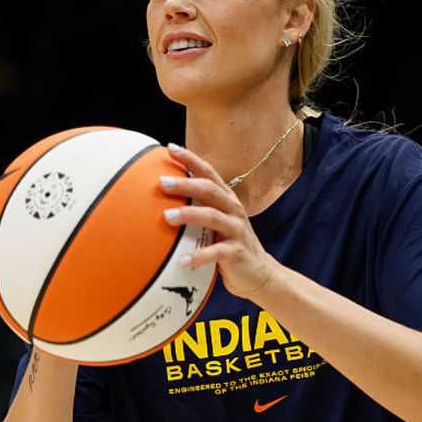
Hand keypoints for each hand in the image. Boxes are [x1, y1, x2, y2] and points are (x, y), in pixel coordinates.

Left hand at [159, 143, 279, 299]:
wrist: (260, 273)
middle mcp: (233, 210)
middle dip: (185, 184)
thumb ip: (198, 209)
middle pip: (209, 190)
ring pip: (212, 217)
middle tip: (162, 182)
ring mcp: (237, 230)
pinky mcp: (237, 253)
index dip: (191, 159)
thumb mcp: (216, 223)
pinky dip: (199, 256)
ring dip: (189, 215)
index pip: (209, 173)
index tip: (170, 148)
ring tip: (166, 217)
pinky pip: (217, 252)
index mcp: (227, 200)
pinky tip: (182, 261)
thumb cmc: (229, 244)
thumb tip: (162, 200)